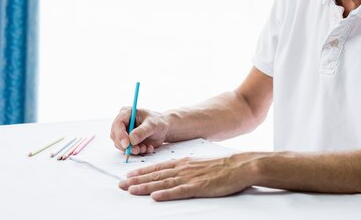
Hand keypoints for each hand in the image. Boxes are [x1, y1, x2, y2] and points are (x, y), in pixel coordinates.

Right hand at [110, 107, 168, 154]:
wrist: (164, 129)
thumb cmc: (158, 122)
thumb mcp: (152, 125)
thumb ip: (142, 131)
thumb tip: (131, 140)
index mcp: (126, 113)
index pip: (118, 123)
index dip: (120, 134)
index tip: (127, 144)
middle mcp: (123, 123)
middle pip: (116, 136)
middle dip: (126, 145)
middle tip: (137, 149)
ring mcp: (125, 133)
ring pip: (121, 145)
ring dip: (133, 150)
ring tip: (145, 147)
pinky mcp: (128, 142)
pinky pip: (128, 150)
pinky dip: (137, 152)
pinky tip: (147, 148)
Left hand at [118, 154, 254, 200]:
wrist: (240, 165)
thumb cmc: (222, 166)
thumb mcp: (200, 163)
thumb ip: (186, 168)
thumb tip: (173, 174)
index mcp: (183, 162)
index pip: (158, 167)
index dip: (142, 172)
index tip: (128, 175)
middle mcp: (183, 168)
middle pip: (156, 175)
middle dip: (136, 180)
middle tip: (120, 185)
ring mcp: (190, 178)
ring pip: (163, 183)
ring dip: (145, 187)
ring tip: (131, 191)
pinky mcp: (199, 188)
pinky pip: (179, 192)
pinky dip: (166, 194)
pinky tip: (155, 197)